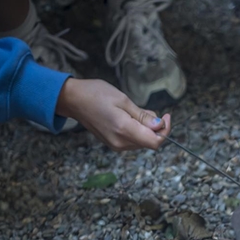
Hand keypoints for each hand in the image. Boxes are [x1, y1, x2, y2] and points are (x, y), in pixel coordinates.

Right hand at [55, 78, 170, 150]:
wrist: (73, 100)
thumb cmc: (96, 94)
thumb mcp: (123, 100)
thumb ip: (143, 116)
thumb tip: (159, 126)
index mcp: (124, 130)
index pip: (155, 142)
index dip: (165, 131)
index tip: (166, 116)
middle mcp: (121, 143)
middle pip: (150, 142)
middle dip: (155, 127)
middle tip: (146, 109)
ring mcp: (116, 145)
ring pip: (143, 142)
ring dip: (146, 128)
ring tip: (133, 111)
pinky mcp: (114, 144)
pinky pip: (133, 140)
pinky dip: (137, 130)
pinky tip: (128, 118)